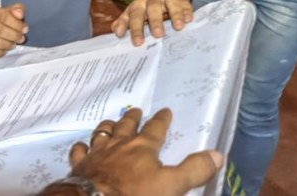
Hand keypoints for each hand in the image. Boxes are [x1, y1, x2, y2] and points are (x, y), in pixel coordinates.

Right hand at [0, 3, 26, 58]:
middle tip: (21, 39)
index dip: (16, 24)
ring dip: (7, 45)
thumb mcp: (5, 10)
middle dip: (13, 35)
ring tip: (13, 44)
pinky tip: (5, 50)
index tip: (25, 29)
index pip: (3, 17)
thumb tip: (20, 14)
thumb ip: (16, 9)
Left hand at [42, 108, 222, 195]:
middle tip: (136, 109)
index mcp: (143, 147)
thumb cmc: (136, 194)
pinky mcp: (80, 165)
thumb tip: (217, 154)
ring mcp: (97, 153)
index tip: (165, 110)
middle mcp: (119, 145)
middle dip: (133, 117)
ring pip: (102, 133)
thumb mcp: (171, 185)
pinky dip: (81, 146)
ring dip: (107, 126)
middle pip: (126, 125)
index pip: (155, 128)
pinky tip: (81, 145)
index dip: (161, 119)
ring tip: (110, 121)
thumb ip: (194, 169)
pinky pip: (79, 151)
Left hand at [111, 0, 191, 46]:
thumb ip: (123, 22)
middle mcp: (152, 0)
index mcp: (138, 5)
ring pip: (171, 4)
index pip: (135, 16)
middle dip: (155, 21)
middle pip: (153, 8)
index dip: (136, 29)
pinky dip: (187, 11)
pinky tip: (189, 20)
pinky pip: (184, 4)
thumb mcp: (132, 13)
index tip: (137, 42)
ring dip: (175, 15)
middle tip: (158, 35)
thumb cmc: (144, 8)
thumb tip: (117, 32)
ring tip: (178, 27)